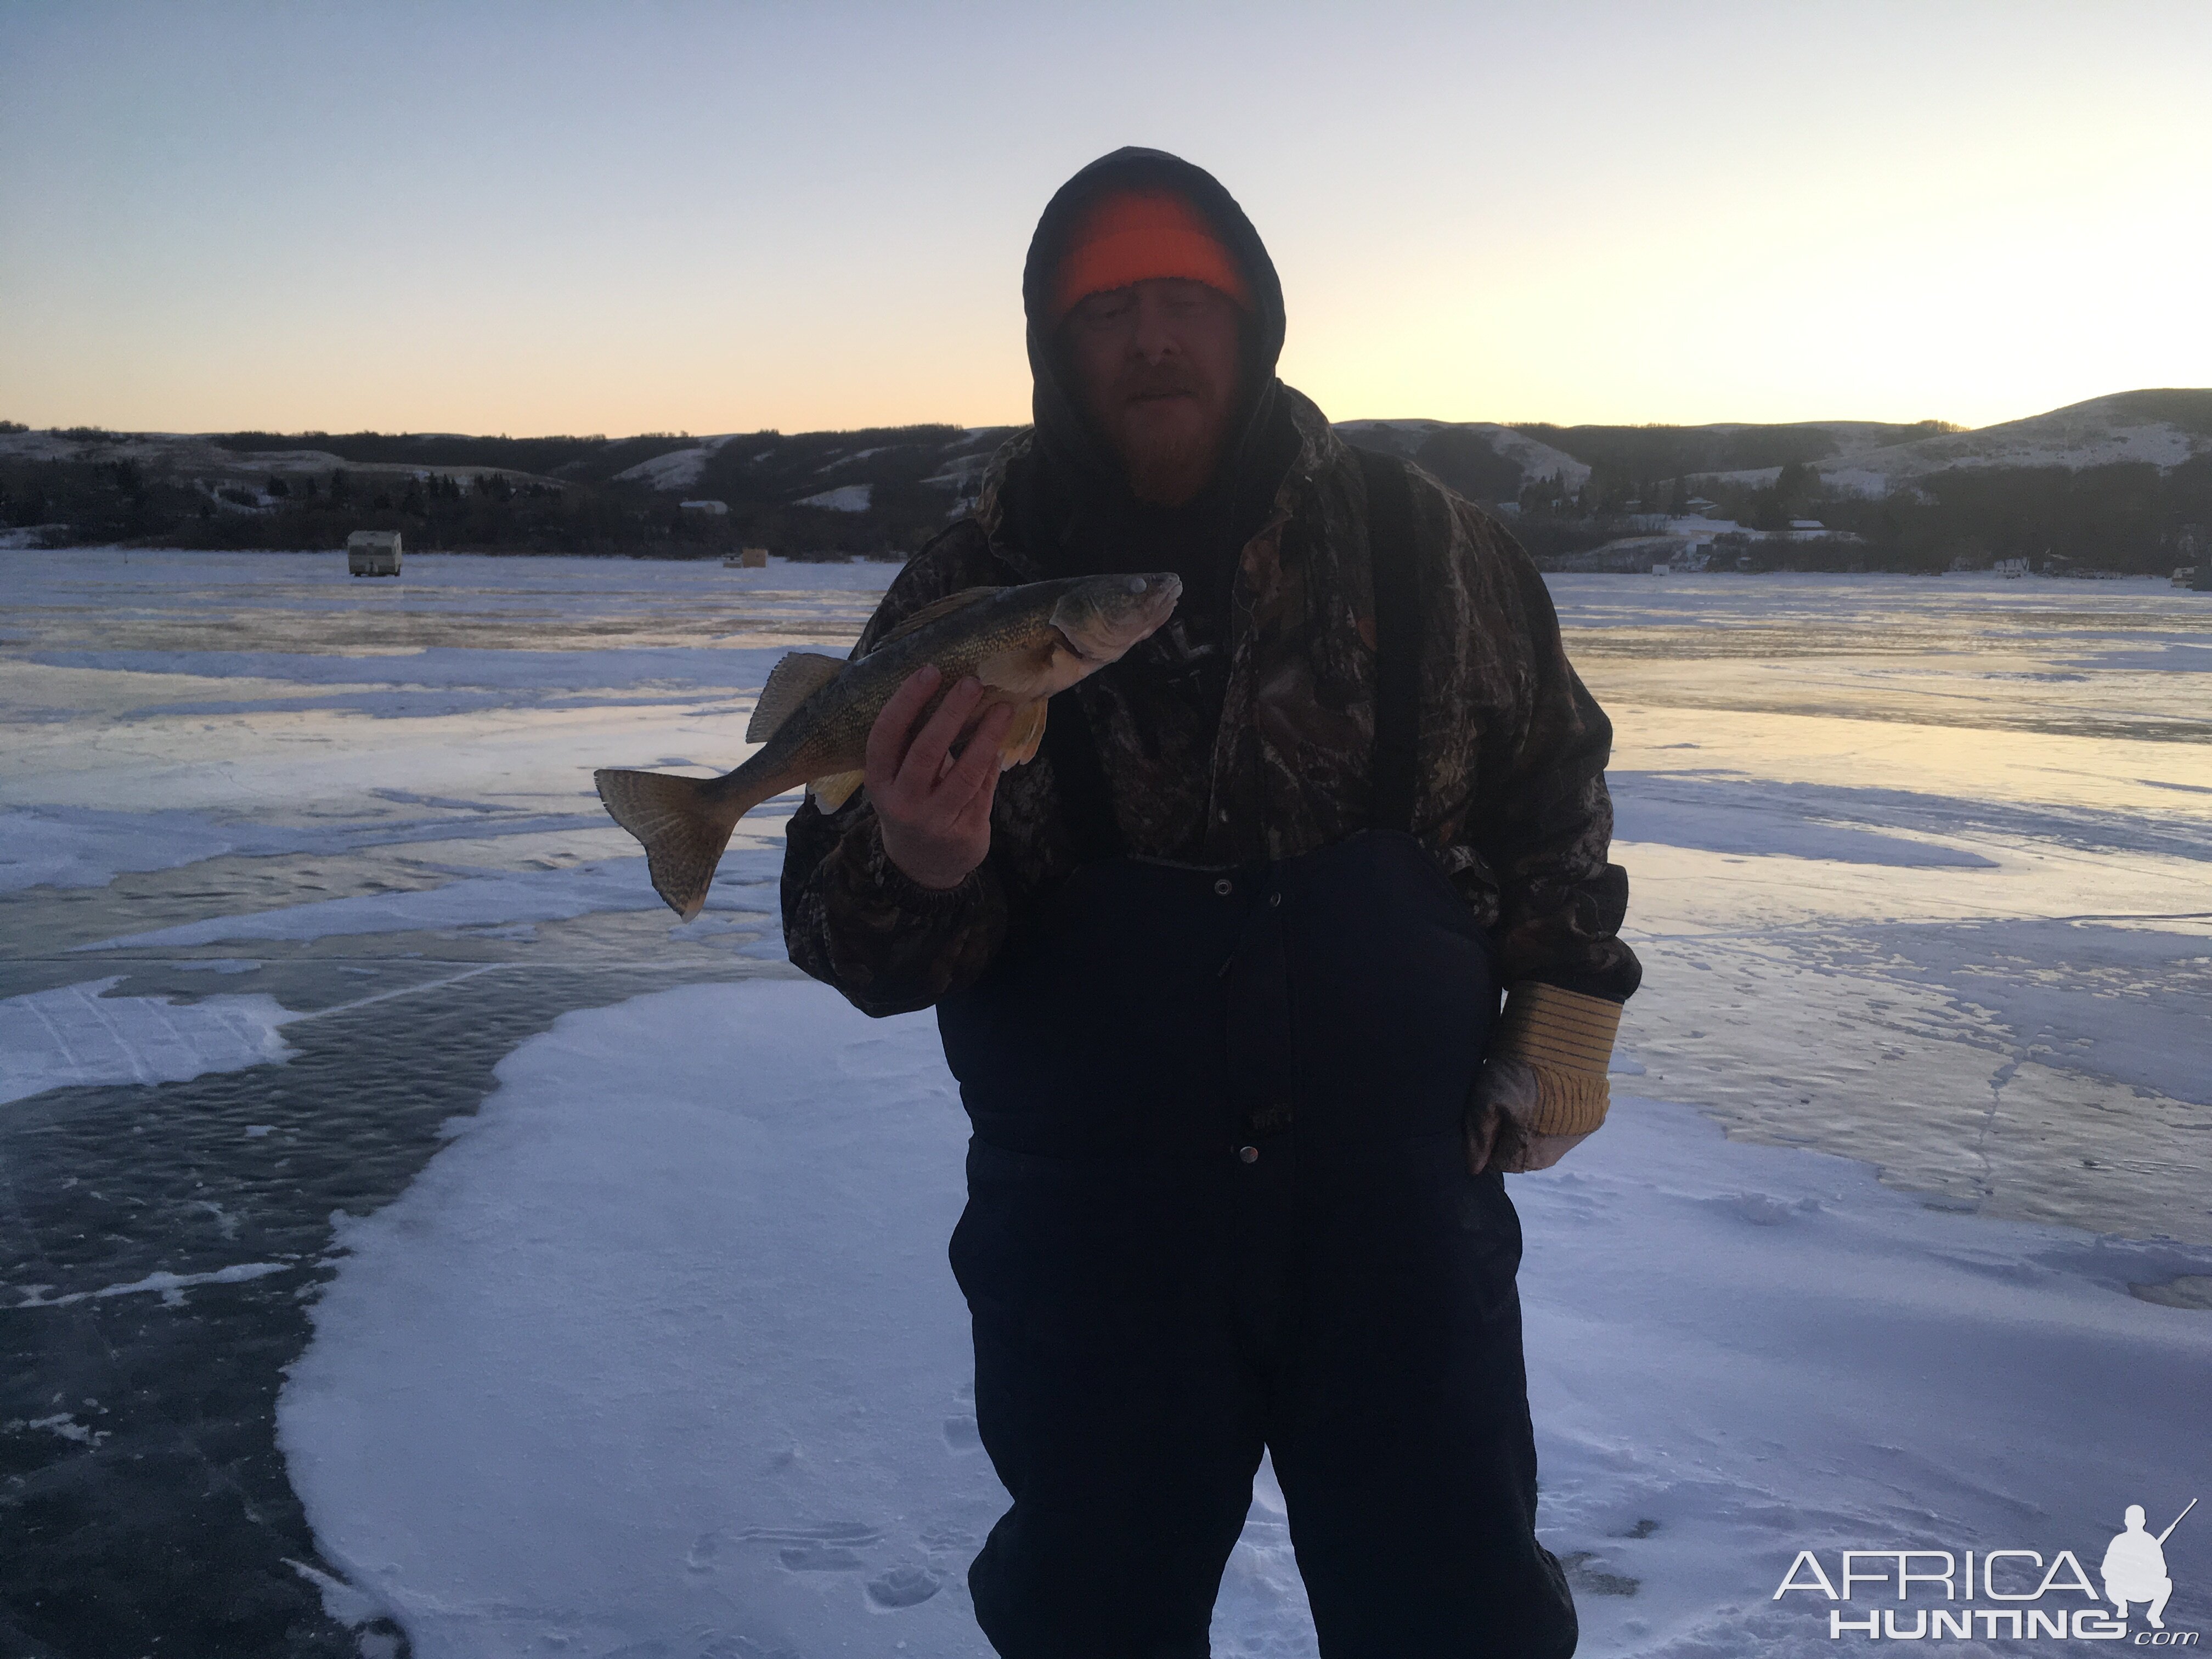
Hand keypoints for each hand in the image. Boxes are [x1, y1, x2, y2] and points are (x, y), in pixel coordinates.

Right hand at [867, 665, 1014, 891]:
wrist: (921, 866)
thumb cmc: (912, 804)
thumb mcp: (900, 779)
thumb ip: (917, 743)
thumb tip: (951, 689)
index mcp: (879, 782)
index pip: (886, 735)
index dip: (906, 701)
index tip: (929, 671)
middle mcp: (902, 802)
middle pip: (926, 751)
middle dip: (951, 712)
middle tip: (972, 682)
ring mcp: (934, 821)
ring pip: (964, 773)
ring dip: (986, 736)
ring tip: (1003, 708)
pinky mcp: (965, 833)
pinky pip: (983, 790)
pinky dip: (993, 763)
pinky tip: (1001, 742)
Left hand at [1465, 1059, 1591, 1173]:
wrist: (1570, 1045)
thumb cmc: (1521, 1073)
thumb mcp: (1487, 1098)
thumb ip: (1479, 1135)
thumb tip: (1475, 1168)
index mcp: (1525, 1155)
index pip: (1495, 1161)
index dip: (1487, 1139)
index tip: (1488, 1114)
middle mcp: (1551, 1157)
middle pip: (1519, 1153)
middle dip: (1508, 1134)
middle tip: (1507, 1102)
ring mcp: (1574, 1139)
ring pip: (1541, 1142)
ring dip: (1532, 1125)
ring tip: (1528, 1096)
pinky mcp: (1591, 1122)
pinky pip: (1564, 1127)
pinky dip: (1555, 1115)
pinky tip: (1550, 1094)